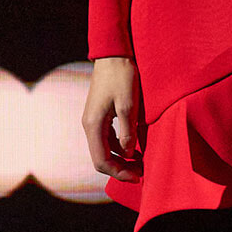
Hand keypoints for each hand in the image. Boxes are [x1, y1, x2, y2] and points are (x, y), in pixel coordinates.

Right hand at [82, 56, 143, 180]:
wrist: (113, 54)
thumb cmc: (122, 76)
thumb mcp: (128, 105)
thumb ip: (127, 132)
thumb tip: (128, 153)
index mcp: (93, 125)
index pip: (101, 161)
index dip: (119, 173)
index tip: (138, 177)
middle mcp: (89, 125)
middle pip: (101, 158)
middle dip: (120, 169)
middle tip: (141, 173)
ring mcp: (93, 120)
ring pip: (104, 149)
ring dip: (120, 159)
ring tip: (140, 163)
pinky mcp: (99, 115)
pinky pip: (107, 139)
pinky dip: (119, 148)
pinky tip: (133, 148)